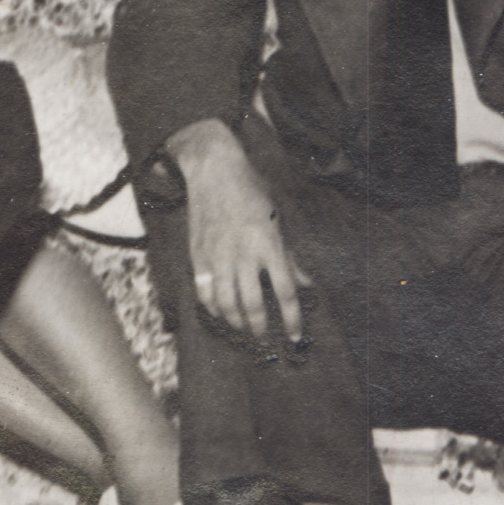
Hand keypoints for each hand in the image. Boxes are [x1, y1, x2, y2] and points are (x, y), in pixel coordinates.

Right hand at [176, 122, 304, 348]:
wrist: (214, 168)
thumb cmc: (251, 189)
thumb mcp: (278, 217)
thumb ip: (290, 255)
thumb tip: (305, 284)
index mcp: (269, 245)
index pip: (285, 292)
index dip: (292, 319)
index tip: (293, 335)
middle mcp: (244, 255)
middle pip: (254, 306)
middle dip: (260, 328)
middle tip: (263, 335)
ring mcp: (218, 256)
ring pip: (227, 305)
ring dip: (237, 322)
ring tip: (243, 327)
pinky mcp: (198, 255)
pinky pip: (204, 292)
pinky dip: (212, 308)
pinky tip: (219, 312)